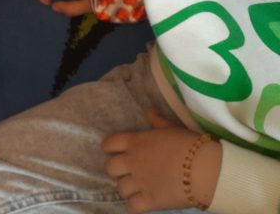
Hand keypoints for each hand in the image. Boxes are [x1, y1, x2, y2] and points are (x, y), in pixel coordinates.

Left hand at [103, 108, 220, 212]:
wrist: (206, 168)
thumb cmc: (190, 145)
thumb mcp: (172, 128)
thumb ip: (157, 121)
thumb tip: (149, 110)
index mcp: (135, 142)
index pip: (108, 144)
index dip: (110, 148)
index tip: (115, 152)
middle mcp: (132, 162)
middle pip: (110, 168)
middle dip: (117, 170)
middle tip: (130, 172)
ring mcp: (140, 182)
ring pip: (120, 188)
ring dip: (127, 189)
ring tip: (138, 189)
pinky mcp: (150, 200)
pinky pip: (131, 207)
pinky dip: (133, 207)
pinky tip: (140, 204)